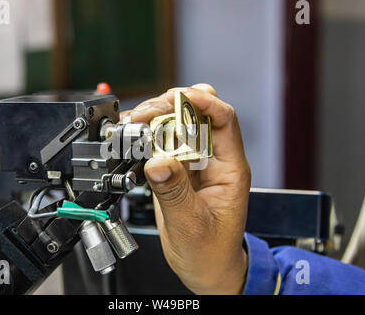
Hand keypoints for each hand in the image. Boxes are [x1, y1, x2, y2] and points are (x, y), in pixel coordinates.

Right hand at [127, 84, 250, 293]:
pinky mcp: (177, 172)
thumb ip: (174, 192)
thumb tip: (157, 162)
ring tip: (136, 123)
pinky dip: (147, 137)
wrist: (205, 267)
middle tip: (148, 112)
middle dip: (173, 105)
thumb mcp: (192, 224)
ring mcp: (194, 164)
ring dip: (157, 119)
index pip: (224, 121)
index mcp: (230, 169)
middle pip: (199, 115)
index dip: (204, 102)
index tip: (179, 97)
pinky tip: (134, 137)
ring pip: (178, 126)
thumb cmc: (210, 251)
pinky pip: (163, 145)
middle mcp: (213, 161)